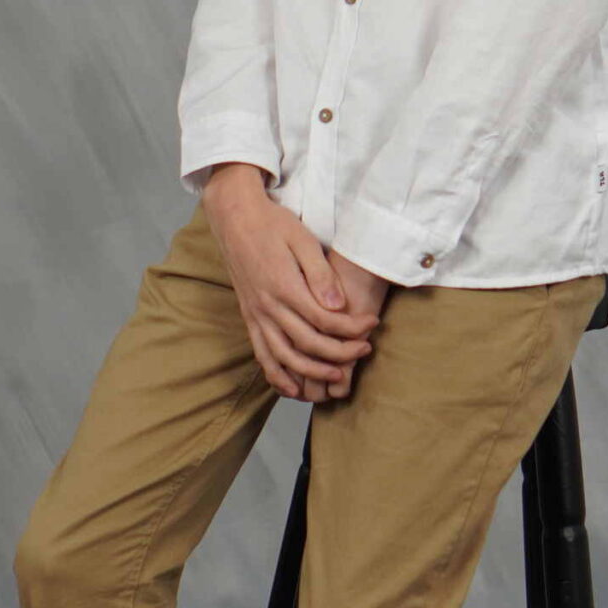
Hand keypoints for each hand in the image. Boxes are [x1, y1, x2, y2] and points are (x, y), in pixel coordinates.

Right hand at [203, 178, 389, 401]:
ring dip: (312, 372)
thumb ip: (320, 275)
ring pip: (284, 357)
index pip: (325, 320)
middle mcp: (268, 306)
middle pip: (309, 344)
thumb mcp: (302, 240)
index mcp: (284, 286)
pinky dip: (277, 376)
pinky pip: (262, 355)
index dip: (352, 328)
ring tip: (337, 375)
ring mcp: (256, 315)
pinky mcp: (249, 318)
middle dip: (341, 353)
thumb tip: (339, 306)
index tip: (372, 323)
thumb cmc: (273, 225)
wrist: (235, 218)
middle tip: (365, 349)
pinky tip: (292, 389)